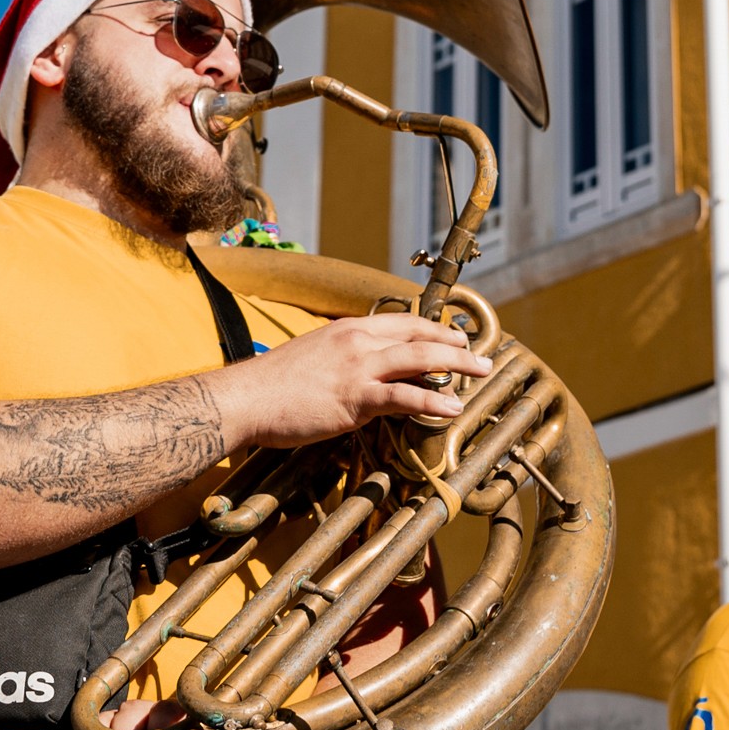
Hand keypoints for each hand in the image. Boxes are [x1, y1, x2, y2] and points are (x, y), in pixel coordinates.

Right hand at [208, 313, 491, 446]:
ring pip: (420, 358)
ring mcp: (359, 367)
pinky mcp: (356, 397)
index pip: (402, 321)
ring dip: (457, 364)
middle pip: (419, 334)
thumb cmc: (275, 385)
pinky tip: (451, 408)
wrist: (248, 398)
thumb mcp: (314, 358)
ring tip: (480, 372)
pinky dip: (433, 401)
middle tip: (480, 354)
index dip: (434, 328)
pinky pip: (405, 397)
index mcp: (348, 329)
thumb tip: (365, 375)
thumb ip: (343, 360)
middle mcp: (357, 340)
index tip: (455, 336)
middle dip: (455, 343)